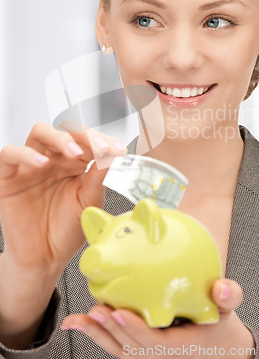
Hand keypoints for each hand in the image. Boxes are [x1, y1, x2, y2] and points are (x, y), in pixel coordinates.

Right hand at [0, 122, 127, 277]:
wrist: (45, 258)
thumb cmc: (65, 230)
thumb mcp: (89, 201)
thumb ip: (99, 176)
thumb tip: (113, 152)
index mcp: (74, 163)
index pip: (87, 140)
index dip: (102, 140)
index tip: (118, 148)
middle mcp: (53, 160)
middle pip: (65, 131)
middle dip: (84, 135)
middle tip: (99, 147)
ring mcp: (31, 166)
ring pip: (39, 133)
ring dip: (59, 137)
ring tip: (75, 153)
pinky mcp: (8, 177)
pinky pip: (9, 154)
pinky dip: (25, 153)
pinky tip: (42, 163)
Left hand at [62, 278, 254, 357]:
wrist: (218, 345)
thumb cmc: (220, 324)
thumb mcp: (228, 309)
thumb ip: (229, 296)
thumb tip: (222, 287)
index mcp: (181, 347)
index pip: (155, 343)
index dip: (135, 329)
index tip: (119, 311)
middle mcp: (162, 356)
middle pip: (131, 348)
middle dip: (111, 330)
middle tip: (94, 310)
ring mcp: (149, 355)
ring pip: (119, 349)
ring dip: (97, 335)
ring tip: (78, 319)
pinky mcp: (141, 350)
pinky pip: (117, 346)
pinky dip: (98, 335)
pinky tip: (80, 322)